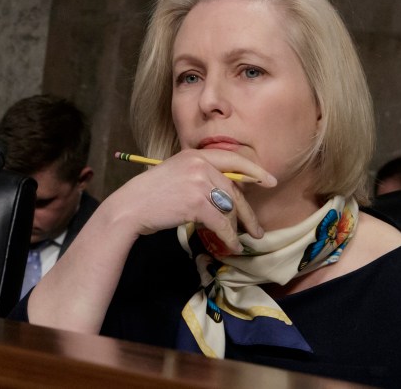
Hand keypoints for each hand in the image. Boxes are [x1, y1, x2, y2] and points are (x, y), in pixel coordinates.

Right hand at [106, 149, 275, 253]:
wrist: (130, 207)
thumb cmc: (150, 195)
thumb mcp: (176, 173)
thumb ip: (200, 175)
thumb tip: (227, 192)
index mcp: (195, 155)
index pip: (233, 159)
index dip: (255, 171)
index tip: (270, 181)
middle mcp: (200, 164)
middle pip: (234, 189)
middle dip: (248, 213)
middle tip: (257, 229)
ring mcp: (199, 182)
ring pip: (229, 208)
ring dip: (238, 228)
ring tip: (243, 241)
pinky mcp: (197, 203)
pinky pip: (222, 223)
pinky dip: (229, 237)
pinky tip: (232, 245)